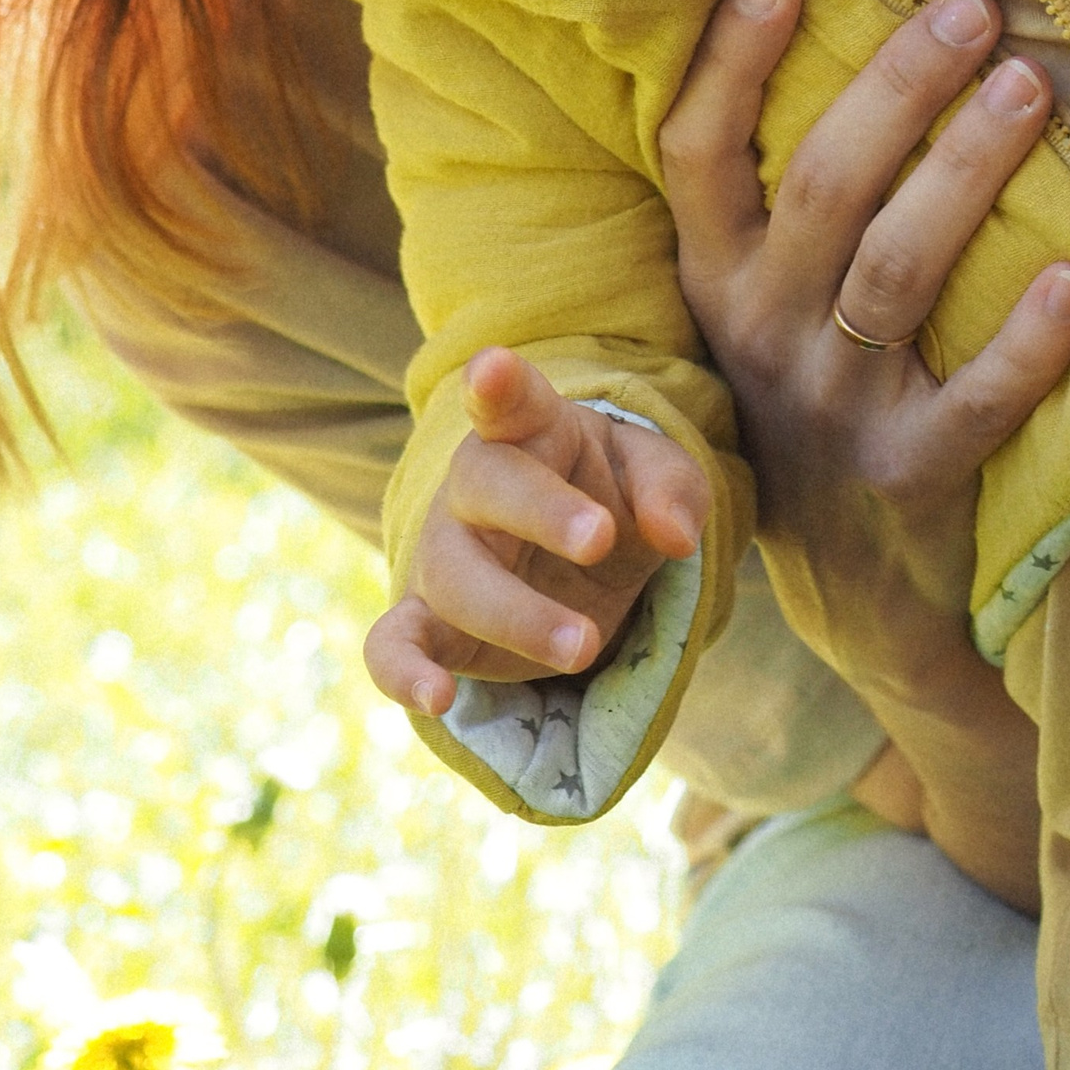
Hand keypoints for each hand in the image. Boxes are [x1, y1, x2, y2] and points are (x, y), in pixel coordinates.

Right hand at [363, 348, 709, 718]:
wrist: (578, 558)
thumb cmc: (614, 495)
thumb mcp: (660, 478)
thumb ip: (672, 490)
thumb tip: (676, 536)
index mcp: (530, 430)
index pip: (510, 400)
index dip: (498, 385)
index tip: (493, 371)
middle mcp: (475, 486)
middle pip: (486, 485)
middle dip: (541, 511)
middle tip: (603, 539)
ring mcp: (445, 554)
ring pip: (454, 575)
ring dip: (515, 614)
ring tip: (584, 646)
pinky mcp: (433, 622)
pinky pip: (394, 644)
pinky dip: (405, 672)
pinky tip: (437, 698)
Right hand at [661, 0, 1069, 909]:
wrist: (848, 581)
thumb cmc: (809, 382)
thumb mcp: (756, 291)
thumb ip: (768, 183)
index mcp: (713, 276)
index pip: (697, 152)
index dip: (730, 60)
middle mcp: (759, 333)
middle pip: (823, 190)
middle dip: (898, 87)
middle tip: (974, 8)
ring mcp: (832, 406)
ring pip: (897, 272)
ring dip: (968, 171)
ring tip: (1032, 86)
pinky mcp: (907, 473)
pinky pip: (971, 405)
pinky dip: (1024, 347)